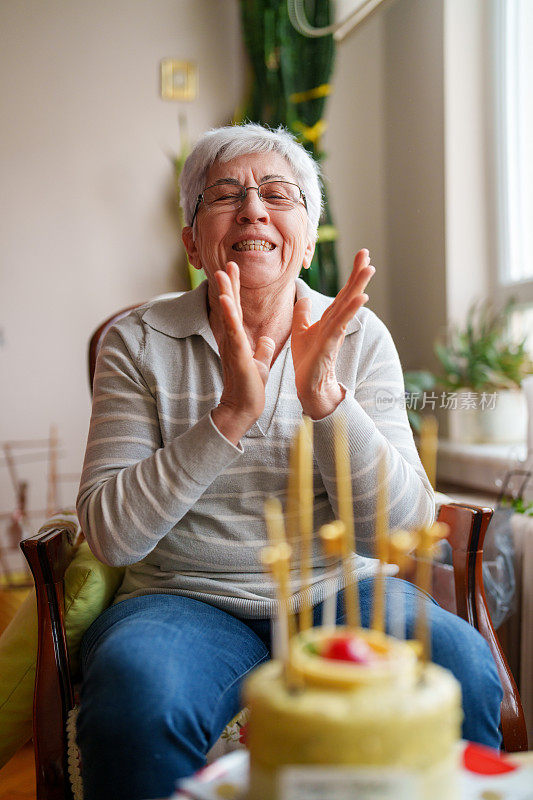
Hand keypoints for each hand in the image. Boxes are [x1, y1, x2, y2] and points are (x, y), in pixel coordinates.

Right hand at [211, 262, 274, 443]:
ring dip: (226, 293)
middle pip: (230, 306)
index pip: (237, 308)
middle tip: (227, 262)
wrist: (244, 407)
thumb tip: (267, 339)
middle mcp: (232, 338)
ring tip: (222, 274)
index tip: (234, 269)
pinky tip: (225, 300)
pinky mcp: (237, 354)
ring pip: (228, 314)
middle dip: (229, 283)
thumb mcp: (260, 363)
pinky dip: (229, 315)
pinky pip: (232, 331)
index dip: (235, 289)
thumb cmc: (250, 386)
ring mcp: (233, 345)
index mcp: (238, 338)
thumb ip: (262, 349)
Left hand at [291, 249, 374, 418]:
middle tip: (367, 254)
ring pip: (348, 305)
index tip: (361, 255)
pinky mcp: (330, 343)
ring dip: (358, 287)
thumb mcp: (300, 331)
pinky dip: (351, 310)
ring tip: (369, 269)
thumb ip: (302, 314)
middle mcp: (335, 323)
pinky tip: (361, 298)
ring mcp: (334, 332)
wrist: (307, 385)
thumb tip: (303, 298)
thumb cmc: (307, 361)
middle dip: (358, 274)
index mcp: (329, 318)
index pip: (343, 292)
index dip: (351, 274)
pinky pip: (341, 322)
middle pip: (349, 294)